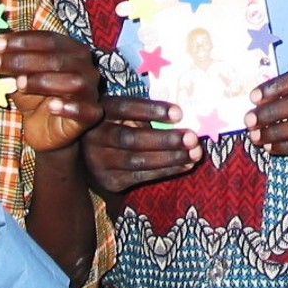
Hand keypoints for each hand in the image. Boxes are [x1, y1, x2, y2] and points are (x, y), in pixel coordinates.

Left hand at [0, 31, 103, 152]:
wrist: (44, 130)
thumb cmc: (34, 97)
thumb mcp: (19, 76)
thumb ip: (12, 62)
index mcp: (71, 50)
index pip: (49, 40)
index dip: (22, 41)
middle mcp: (85, 67)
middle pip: (57, 59)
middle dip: (23, 60)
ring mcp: (90, 91)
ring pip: (73, 82)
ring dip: (43, 81)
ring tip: (19, 84)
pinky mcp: (91, 115)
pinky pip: (84, 110)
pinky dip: (69, 107)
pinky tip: (52, 106)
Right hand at [81, 96, 201, 192]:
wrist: (92, 157)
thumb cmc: (120, 125)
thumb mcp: (126, 112)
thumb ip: (146, 112)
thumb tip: (181, 116)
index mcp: (102, 110)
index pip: (125, 108)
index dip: (152, 110)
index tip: (179, 113)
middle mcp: (96, 136)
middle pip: (131, 139)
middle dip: (165, 139)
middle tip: (192, 137)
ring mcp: (100, 161)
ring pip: (137, 161)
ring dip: (171, 158)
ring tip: (195, 153)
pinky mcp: (109, 180)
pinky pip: (141, 176)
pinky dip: (167, 171)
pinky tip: (186, 165)